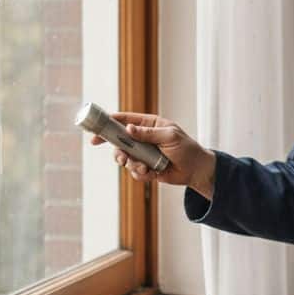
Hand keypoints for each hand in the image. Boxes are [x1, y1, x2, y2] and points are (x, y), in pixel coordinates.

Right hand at [89, 112, 216, 198]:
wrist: (196, 170)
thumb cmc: (187, 148)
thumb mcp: (170, 137)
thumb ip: (149, 134)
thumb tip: (129, 129)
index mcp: (148, 125)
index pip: (124, 120)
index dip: (108, 124)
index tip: (96, 132)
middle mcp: (143, 138)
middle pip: (119, 141)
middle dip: (118, 152)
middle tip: (122, 159)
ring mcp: (143, 153)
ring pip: (125, 158)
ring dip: (132, 164)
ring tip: (144, 167)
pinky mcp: (145, 168)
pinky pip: (134, 172)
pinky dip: (140, 174)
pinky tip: (152, 173)